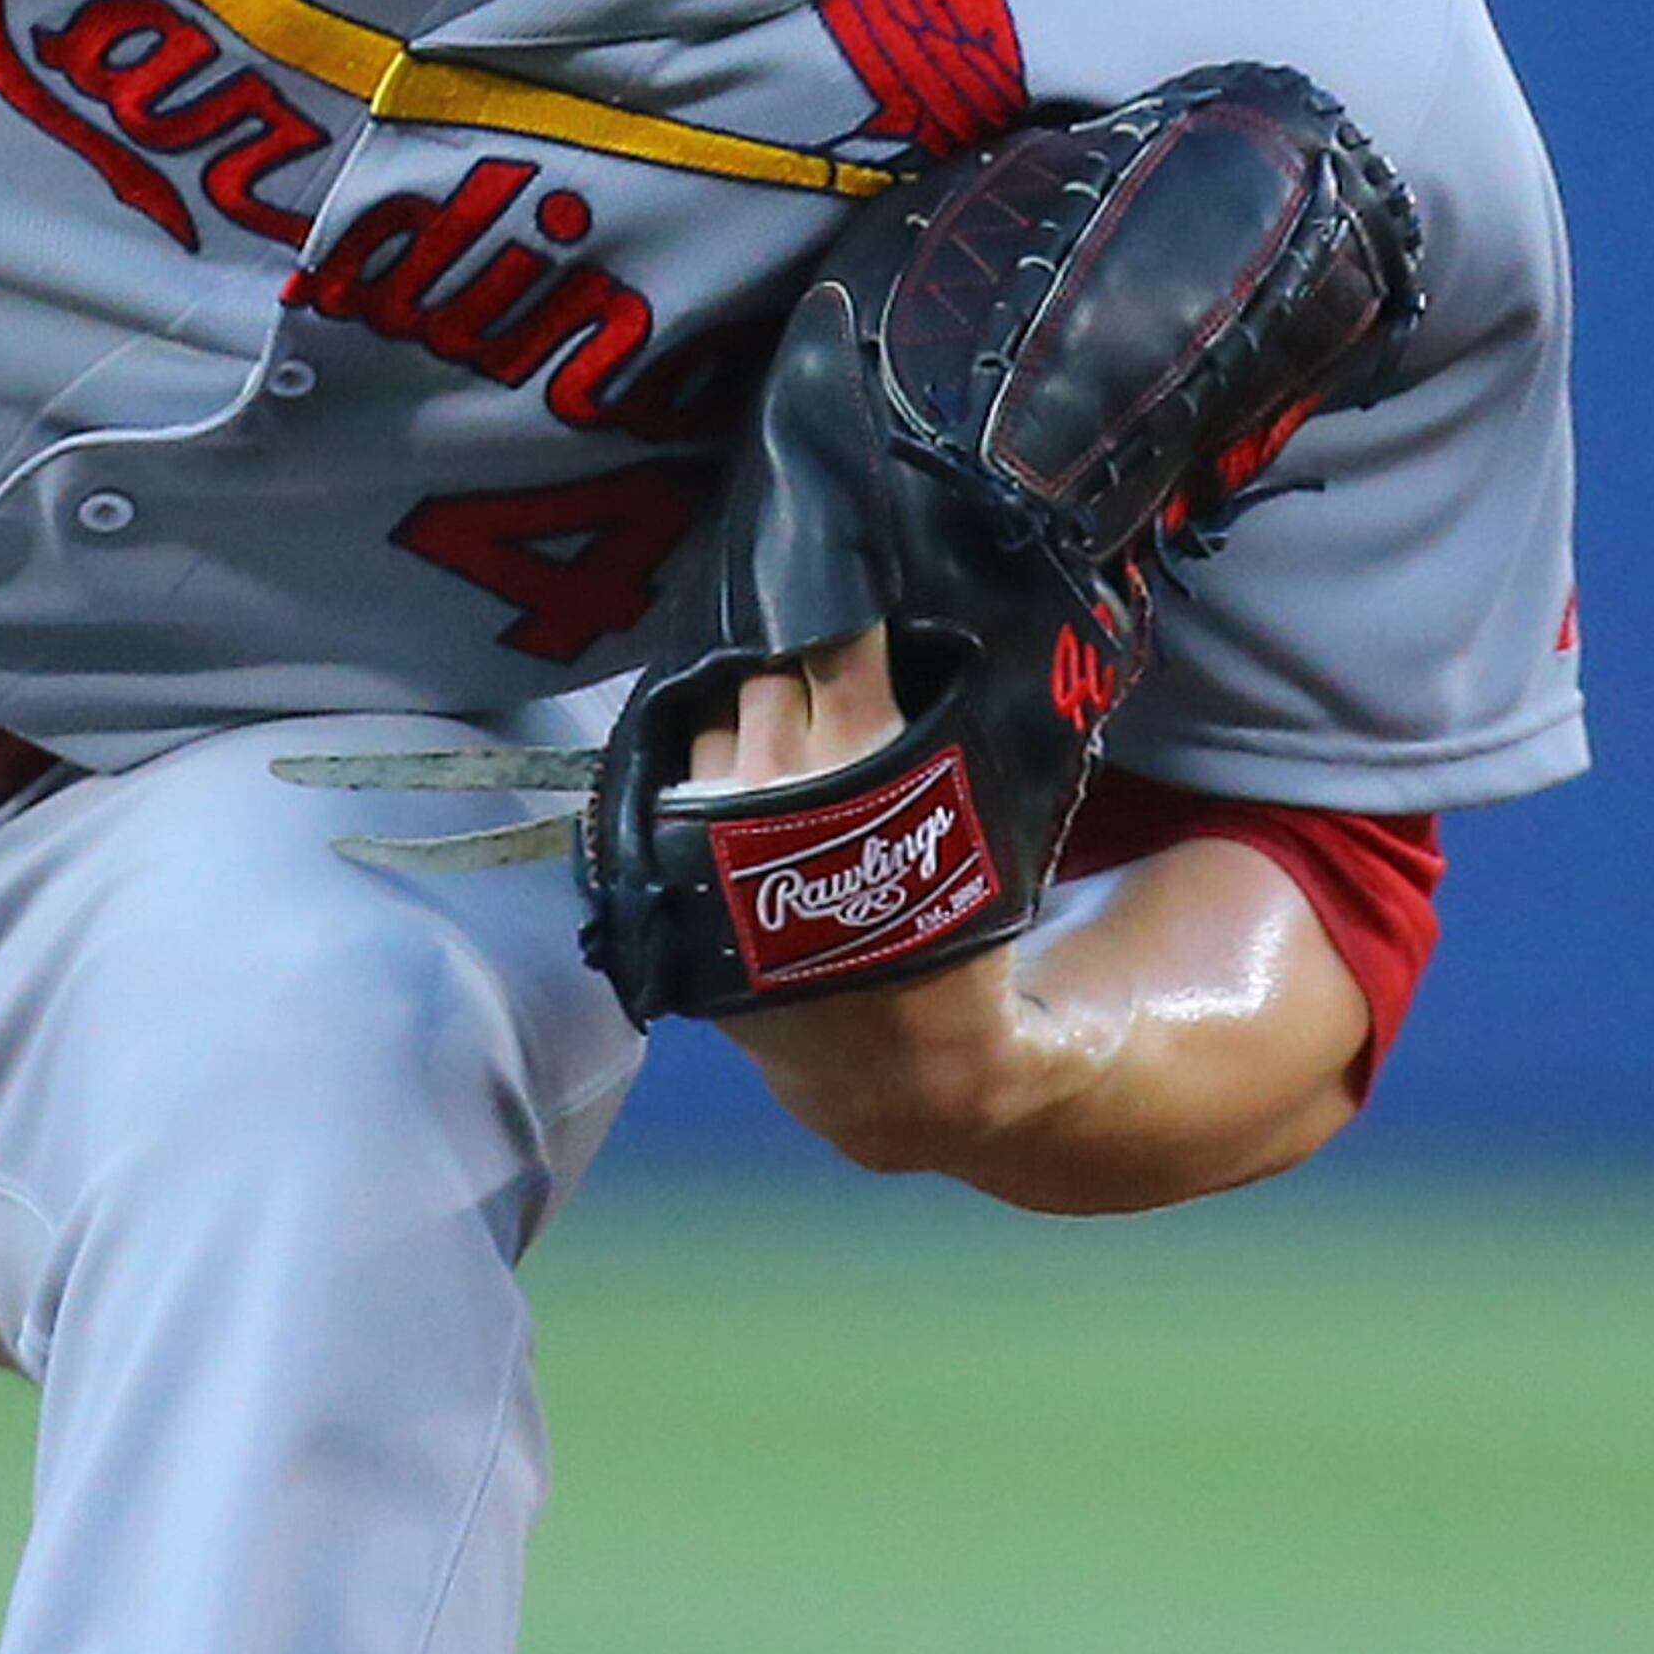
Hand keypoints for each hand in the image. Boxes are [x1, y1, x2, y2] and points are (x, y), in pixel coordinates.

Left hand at [688, 619, 1060, 1165]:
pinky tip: (731, 749)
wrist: (891, 1069)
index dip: (841, 613)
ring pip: (713, 713)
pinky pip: (677, 770)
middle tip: (821, 664)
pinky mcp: (675, 866)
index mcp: (861, 772)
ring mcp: (713, 828)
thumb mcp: (979, 834)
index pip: (834, 644)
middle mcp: (775, 787)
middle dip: (794, 657)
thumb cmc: (950, 943)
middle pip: (766, 671)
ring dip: (743, 703)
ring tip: (778, 710)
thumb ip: (951, 735)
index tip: (848, 584)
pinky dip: (706, 751)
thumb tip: (940, 635)